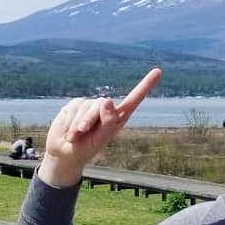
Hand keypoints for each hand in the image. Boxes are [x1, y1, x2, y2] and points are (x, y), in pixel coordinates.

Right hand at [38, 68, 162, 187]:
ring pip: (87, 106)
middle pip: (102, 104)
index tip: (158, 71)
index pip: (134, 99)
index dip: (146, 85)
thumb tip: (108, 100)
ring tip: (74, 137)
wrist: (65, 153)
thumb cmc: (87, 148)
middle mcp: (106, 108)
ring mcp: (91, 105)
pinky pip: (75, 107)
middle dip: (90, 119)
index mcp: (118, 117)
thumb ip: (107, 121)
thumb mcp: (100, 139)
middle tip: (82, 133)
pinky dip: (70, 121)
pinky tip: (68, 131)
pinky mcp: (76, 104)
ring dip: (78, 123)